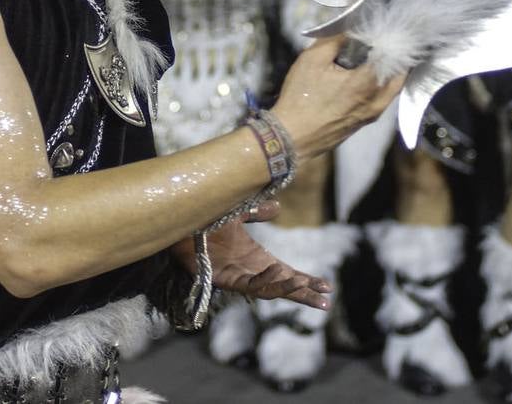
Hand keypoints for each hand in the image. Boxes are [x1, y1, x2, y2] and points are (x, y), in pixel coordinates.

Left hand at [170, 202, 330, 309]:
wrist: (183, 218)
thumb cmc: (206, 218)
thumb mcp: (240, 213)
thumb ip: (258, 212)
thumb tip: (278, 207)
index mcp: (256, 258)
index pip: (287, 273)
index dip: (306, 280)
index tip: (328, 287)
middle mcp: (249, 270)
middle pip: (282, 287)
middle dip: (303, 295)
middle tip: (325, 304)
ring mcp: (236, 275)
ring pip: (267, 290)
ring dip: (287, 289)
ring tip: (304, 285)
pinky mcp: (222, 277)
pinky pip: (248, 284)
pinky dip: (264, 281)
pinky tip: (277, 272)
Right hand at [270, 34, 405, 160]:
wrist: (291, 138)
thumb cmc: (300, 97)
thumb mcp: (312, 59)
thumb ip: (335, 38)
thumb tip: (351, 22)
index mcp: (366, 83)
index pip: (392, 53)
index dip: (390, 35)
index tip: (383, 24)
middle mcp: (377, 100)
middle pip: (400, 70)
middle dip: (395, 52)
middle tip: (383, 38)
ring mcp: (374, 113)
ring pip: (394, 86)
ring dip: (391, 68)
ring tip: (377, 53)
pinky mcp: (367, 121)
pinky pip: (385, 97)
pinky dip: (384, 82)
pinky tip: (368, 73)